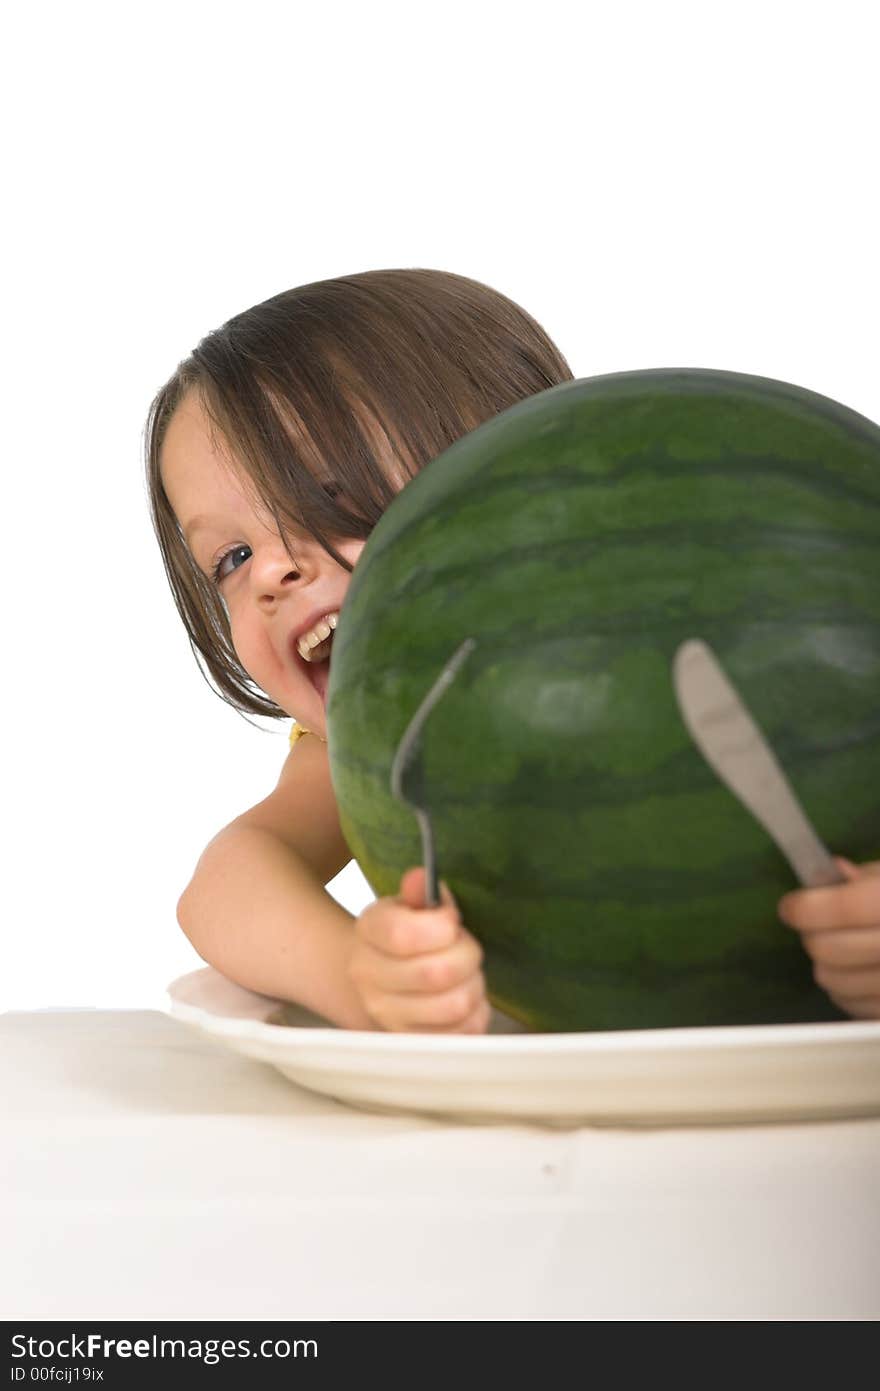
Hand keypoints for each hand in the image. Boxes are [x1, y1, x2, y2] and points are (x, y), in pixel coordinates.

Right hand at [349, 866, 490, 1033]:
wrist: (383, 979)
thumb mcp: (411, 905)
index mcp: (367, 933)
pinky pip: (463, 1033)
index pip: (403, 935)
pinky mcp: (415, 1042)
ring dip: (473, 986)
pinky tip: (463, 998)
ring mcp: (387, 1017)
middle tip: (464, 948)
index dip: (443, 926)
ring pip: (455, 1005)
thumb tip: (420, 879)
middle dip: (466, 955)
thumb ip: (420, 891)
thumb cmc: (409, 937)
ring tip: (465, 975)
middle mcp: (368, 979)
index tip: (451, 921)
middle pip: (437, 973)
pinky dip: (476, 1013)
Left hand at [778, 858, 879, 1018]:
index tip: (792, 906)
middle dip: (812, 934)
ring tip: (842, 949)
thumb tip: (823, 879)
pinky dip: (847, 990)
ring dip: (827, 964)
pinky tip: (862, 972)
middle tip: (816, 925)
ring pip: (833, 982)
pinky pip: (853, 1006)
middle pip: (829, 949)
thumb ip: (865, 878)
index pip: (844, 907)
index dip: (806, 906)